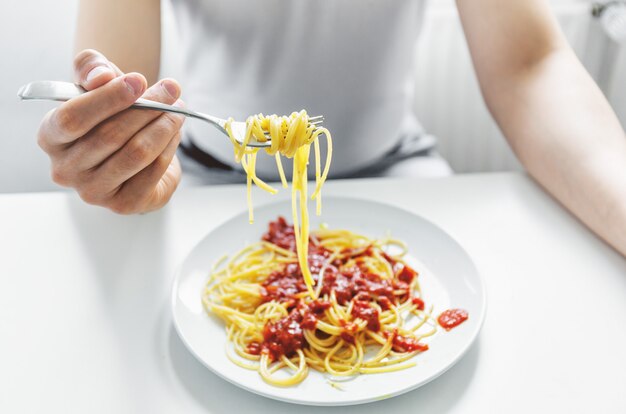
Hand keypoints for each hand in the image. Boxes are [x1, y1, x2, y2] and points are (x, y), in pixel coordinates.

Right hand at [37, 49, 185, 213]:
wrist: (129, 150)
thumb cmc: (108, 113)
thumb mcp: (95, 81)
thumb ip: (91, 67)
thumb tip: (100, 76)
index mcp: (50, 137)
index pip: (72, 118)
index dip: (107, 98)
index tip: (139, 80)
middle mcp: (65, 169)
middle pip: (110, 136)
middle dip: (147, 108)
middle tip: (171, 90)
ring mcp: (93, 191)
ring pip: (136, 154)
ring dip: (163, 127)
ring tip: (177, 109)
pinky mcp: (122, 204)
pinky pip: (152, 171)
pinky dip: (169, 147)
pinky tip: (174, 132)